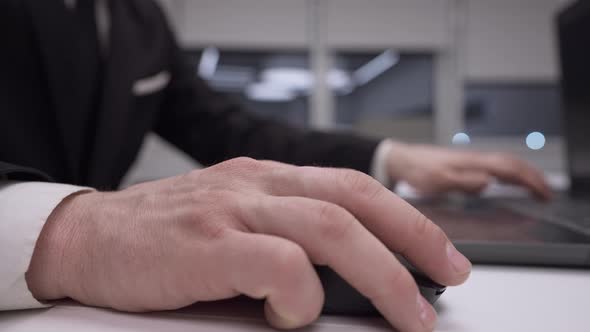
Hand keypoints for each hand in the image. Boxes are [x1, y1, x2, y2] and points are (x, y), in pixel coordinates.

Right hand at [26, 158, 470, 331]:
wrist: (89, 236)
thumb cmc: (166, 235)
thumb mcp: (234, 220)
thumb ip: (284, 235)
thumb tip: (345, 276)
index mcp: (267, 179)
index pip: (352, 187)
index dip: (405, 218)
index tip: (439, 252)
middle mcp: (256, 186)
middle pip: (353, 202)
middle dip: (413, 241)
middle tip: (447, 279)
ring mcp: (232, 211)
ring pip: (328, 229)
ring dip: (380, 274)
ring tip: (406, 313)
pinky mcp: (205, 245)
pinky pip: (276, 263)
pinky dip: (301, 294)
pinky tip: (295, 316)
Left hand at [386, 141, 551, 199]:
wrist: (400, 160)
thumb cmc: (417, 170)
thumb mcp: (438, 180)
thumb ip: (464, 182)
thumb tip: (488, 183)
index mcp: (472, 162)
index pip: (509, 169)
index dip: (529, 181)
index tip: (544, 194)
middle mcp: (474, 159)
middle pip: (511, 164)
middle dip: (532, 177)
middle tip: (546, 192)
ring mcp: (469, 161)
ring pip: (503, 164)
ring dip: (521, 175)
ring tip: (533, 187)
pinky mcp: (463, 164)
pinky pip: (493, 167)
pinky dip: (507, 174)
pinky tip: (504, 182)